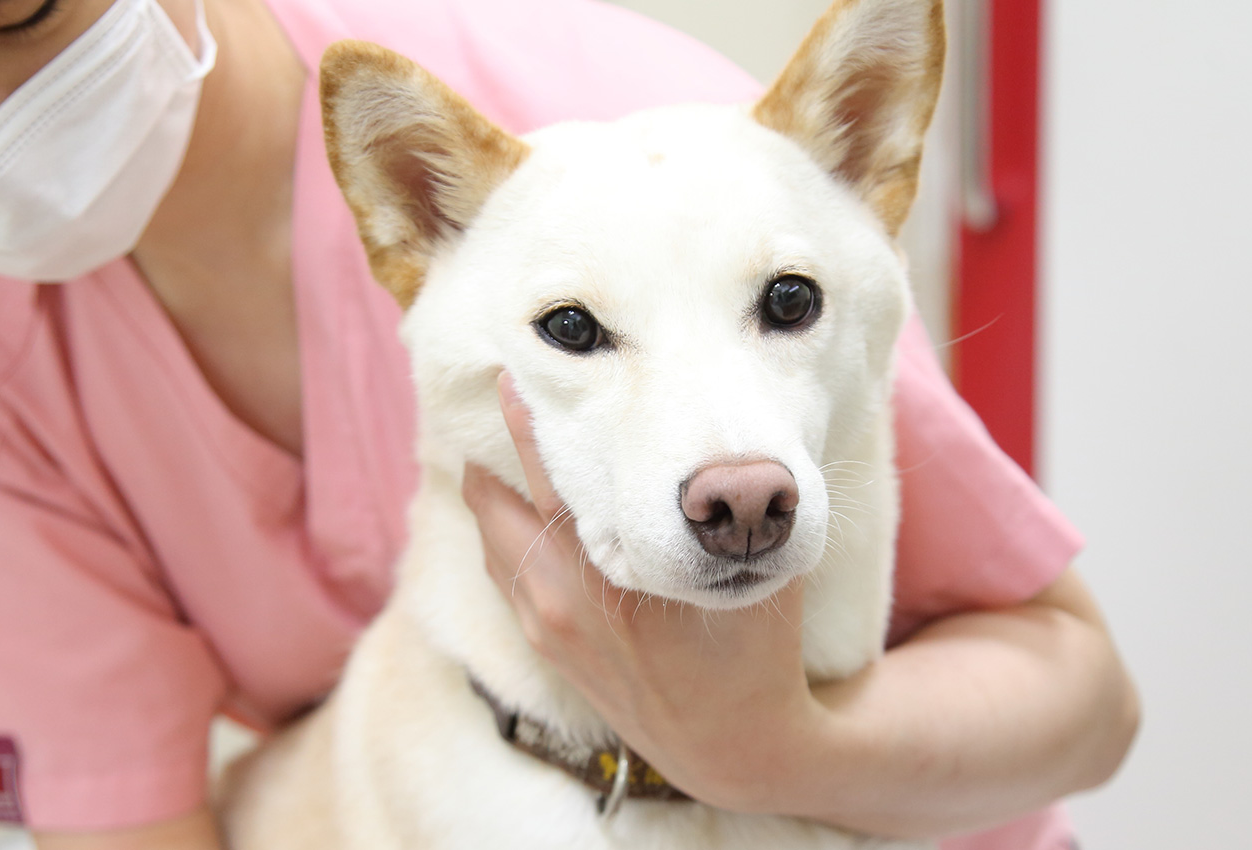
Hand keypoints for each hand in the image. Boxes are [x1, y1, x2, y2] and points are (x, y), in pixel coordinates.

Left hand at [459, 372, 829, 811]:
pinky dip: (497, 532)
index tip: (515, 372)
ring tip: (496, 442)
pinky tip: (510, 505)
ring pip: (489, 539)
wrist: (733, 748)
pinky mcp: (544, 646)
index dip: (526, 423)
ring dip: (489, 491)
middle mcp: (562, 602)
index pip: (549, 481)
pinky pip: (499, 573)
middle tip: (503, 395)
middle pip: (493, 504)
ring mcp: (546, 628)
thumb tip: (741, 437)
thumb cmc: (756, 654)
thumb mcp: (762, 575)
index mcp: (613, 581)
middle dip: (491, 450)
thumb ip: (744, 510)